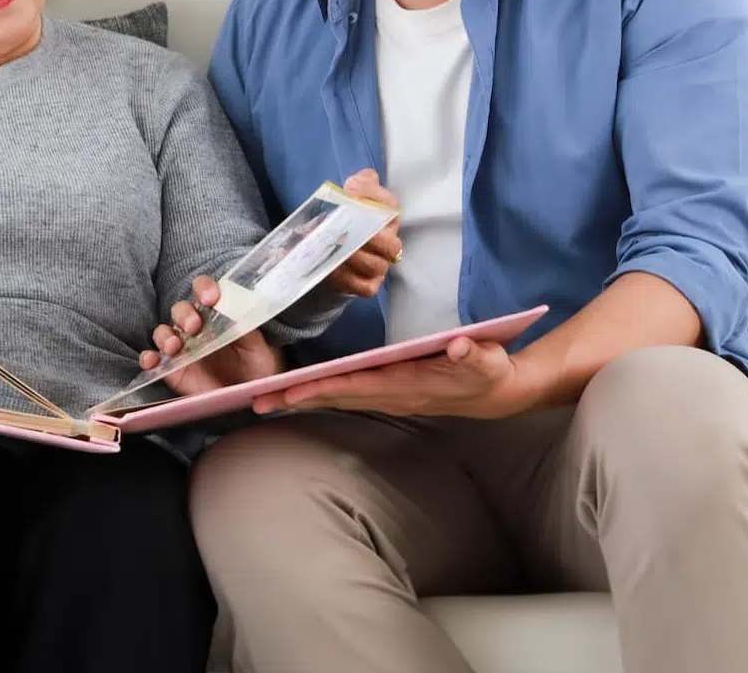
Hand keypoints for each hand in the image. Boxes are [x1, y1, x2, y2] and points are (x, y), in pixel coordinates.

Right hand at [140, 275, 282, 395]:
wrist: (251, 395)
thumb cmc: (257, 366)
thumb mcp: (258, 347)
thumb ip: (247, 330)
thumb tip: (236, 311)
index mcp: (216, 313)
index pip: (204, 290)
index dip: (204, 288)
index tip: (211, 298)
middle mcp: (195, 326)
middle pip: (180, 310)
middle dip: (185, 315)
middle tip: (194, 326)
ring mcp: (181, 348)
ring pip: (163, 332)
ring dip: (165, 336)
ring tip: (174, 346)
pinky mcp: (172, 370)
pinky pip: (154, 360)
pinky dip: (149, 359)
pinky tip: (152, 362)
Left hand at [251, 336, 532, 418]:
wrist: (494, 393)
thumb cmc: (488, 371)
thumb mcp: (488, 360)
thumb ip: (473, 353)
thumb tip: (459, 345)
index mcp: (405, 384)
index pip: (354, 386)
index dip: (321, 388)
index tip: (289, 391)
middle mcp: (389, 395)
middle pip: (334, 397)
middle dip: (295, 399)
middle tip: (253, 401)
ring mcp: (385, 397)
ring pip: (335, 399)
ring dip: (299, 399)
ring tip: (262, 400)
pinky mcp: (385, 393)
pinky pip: (343, 395)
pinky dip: (317, 395)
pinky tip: (294, 394)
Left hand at [325, 169, 401, 297]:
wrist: (334, 252)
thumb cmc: (345, 221)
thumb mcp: (349, 198)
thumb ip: (359, 185)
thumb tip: (357, 183)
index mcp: (388, 217)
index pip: (390, 206)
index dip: (372, 196)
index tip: (351, 189)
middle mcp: (390, 242)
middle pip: (390, 243)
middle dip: (367, 236)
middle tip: (342, 229)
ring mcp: (382, 266)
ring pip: (376, 265)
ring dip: (353, 257)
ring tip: (332, 248)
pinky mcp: (369, 285)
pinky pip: (362, 286)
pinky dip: (345, 277)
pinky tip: (330, 267)